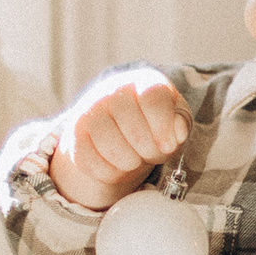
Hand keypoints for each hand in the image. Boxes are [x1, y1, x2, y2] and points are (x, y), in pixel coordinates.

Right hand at [48, 67, 191, 212]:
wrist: (117, 123)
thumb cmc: (153, 121)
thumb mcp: (175, 116)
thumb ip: (181, 122)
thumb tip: (177, 132)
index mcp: (143, 81)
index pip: (153, 99)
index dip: (164, 128)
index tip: (169, 145)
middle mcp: (113, 91)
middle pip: (134, 130)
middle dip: (149, 151)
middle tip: (151, 153)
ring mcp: (90, 111)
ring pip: (112, 148)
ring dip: (130, 163)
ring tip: (134, 159)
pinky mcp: (74, 135)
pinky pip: (90, 162)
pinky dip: (109, 173)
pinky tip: (117, 166)